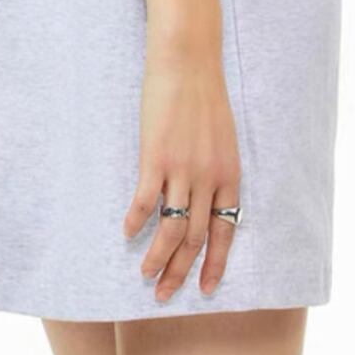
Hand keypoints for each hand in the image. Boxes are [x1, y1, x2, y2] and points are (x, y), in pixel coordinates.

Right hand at [122, 36, 241, 301]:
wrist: (189, 60)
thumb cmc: (203, 94)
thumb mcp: (222, 135)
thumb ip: (215, 167)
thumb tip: (205, 194)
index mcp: (229, 173)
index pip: (225, 231)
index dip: (215, 263)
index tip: (206, 289)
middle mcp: (210, 177)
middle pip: (195, 237)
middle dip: (181, 271)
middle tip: (164, 295)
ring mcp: (183, 168)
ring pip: (172, 228)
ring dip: (158, 258)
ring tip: (145, 275)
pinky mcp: (157, 156)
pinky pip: (146, 201)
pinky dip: (136, 221)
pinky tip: (125, 233)